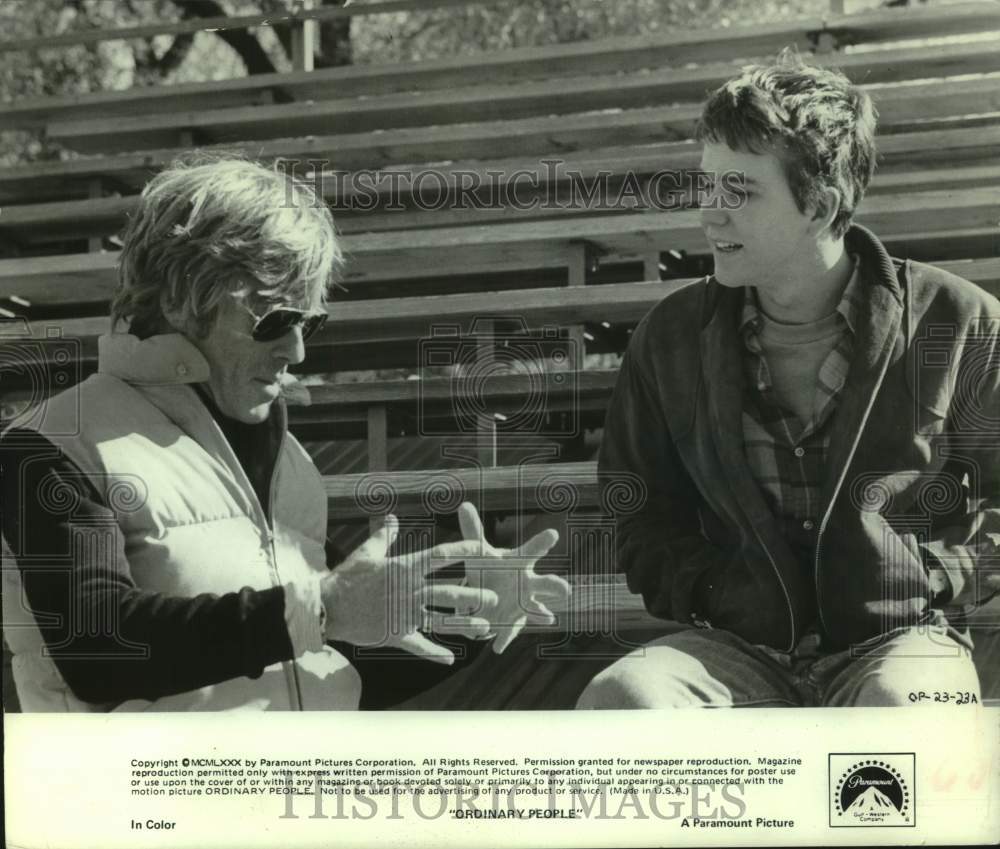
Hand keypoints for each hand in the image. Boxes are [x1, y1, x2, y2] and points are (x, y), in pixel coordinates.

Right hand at [321, 515, 497, 664]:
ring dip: (464, 625)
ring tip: (484, 627)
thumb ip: (384, 536)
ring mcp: (404, 615)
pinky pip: (419, 646)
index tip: (483, 549)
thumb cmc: (348, 577)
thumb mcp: (368, 553)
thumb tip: (391, 517)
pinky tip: (450, 659)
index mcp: (405, 568)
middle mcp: (410, 591)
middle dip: (473, 595)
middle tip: (494, 598)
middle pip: (448, 592)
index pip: (441, 556)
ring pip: (441, 621)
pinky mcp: (395, 634)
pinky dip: (434, 653)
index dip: (464, 551)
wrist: (327, 606)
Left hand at [457, 502, 569, 652]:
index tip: (553, 534)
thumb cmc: (489, 571)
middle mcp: (527, 584)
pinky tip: (497, 647)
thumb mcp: (479, 552)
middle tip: (565, 590)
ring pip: (536, 609)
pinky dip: (503, 638)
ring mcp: (523, 605)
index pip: (533, 551)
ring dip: (541, 614)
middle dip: (553, 586)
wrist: (489, 598)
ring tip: (549, 619)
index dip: (543, 542)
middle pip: (544, 583)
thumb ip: (473, 530)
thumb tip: (463, 503)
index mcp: (520, 564)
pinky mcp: (512, 622)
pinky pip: (509, 631)